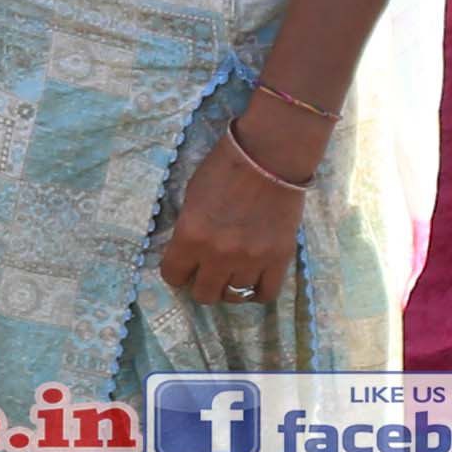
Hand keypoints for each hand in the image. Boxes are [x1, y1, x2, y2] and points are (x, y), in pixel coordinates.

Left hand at [153, 119, 310, 305]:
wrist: (270, 155)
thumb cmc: (226, 167)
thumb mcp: (192, 196)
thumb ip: (189, 229)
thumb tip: (188, 253)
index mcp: (191, 235)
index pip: (173, 276)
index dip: (177, 272)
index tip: (184, 266)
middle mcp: (218, 254)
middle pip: (203, 294)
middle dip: (202, 284)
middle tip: (208, 272)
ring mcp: (251, 259)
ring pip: (234, 297)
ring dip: (230, 287)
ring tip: (233, 273)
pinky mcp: (279, 258)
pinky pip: (267, 294)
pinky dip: (258, 291)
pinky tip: (254, 279)